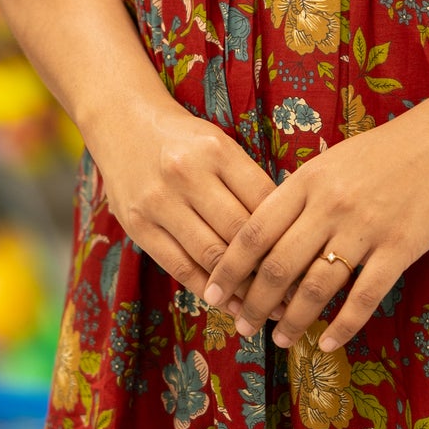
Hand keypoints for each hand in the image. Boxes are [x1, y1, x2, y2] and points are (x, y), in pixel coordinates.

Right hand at [90, 98, 276, 305]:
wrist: (123, 122)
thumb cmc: (184, 139)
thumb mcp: (219, 145)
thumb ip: (247, 181)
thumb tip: (288, 231)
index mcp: (217, 149)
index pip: (263, 199)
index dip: (287, 234)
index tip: (305, 258)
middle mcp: (187, 173)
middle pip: (239, 232)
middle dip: (269, 266)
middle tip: (293, 292)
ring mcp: (159, 201)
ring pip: (211, 255)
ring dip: (241, 286)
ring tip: (265, 305)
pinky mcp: (138, 226)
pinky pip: (179, 267)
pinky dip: (207, 289)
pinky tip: (228, 302)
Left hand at [202, 112, 428, 352]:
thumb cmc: (387, 151)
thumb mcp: (333, 161)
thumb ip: (300, 194)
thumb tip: (265, 235)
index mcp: (308, 181)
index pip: (255, 230)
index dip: (228, 266)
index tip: (210, 291)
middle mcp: (330, 205)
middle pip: (279, 265)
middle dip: (254, 303)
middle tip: (242, 326)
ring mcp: (366, 228)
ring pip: (316, 287)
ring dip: (293, 320)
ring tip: (280, 340)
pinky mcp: (400, 247)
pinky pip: (364, 297)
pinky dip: (342, 326)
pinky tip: (328, 344)